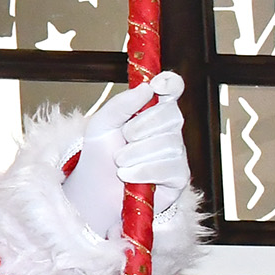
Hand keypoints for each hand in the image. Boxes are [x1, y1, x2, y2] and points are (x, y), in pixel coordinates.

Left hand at [61, 72, 191, 244]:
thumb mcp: (102, 125)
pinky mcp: (179, 177)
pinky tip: (128, 176)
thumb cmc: (100, 155)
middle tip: (123, 138)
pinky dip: (144, 171)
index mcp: (152, 111)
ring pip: (169, 144)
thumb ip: (121, 104)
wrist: (95, 191)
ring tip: (120, 162)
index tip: (157, 85)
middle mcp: (169, 130)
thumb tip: (148, 88)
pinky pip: (170, 168)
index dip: (170, 83)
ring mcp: (176, 153)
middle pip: (172, 115)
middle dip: (141, 126)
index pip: (172, 89)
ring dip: (136, 153)